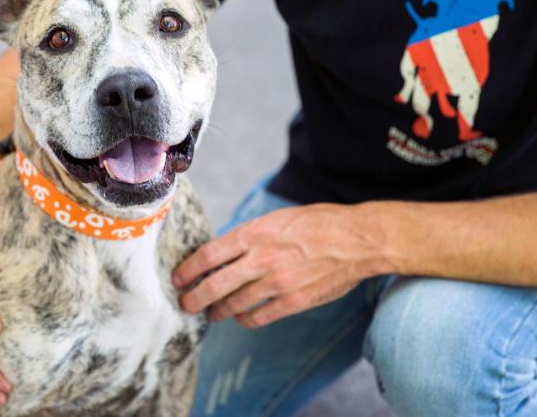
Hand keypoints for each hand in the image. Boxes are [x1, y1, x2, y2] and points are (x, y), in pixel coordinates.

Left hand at [173, 203, 383, 327]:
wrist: (358, 240)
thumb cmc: (319, 223)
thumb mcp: (278, 218)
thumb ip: (251, 235)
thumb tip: (225, 250)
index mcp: (256, 233)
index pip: (210, 255)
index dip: (189, 269)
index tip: (179, 278)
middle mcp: (263, 258)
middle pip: (216, 285)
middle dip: (195, 297)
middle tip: (186, 303)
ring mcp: (278, 282)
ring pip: (235, 304)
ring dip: (219, 311)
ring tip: (212, 313)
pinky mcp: (294, 301)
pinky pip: (260, 317)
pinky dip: (246, 319)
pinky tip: (242, 317)